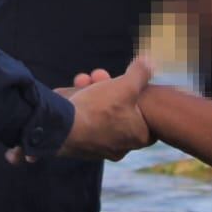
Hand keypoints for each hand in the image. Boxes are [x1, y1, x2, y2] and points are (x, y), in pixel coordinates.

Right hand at [9, 57, 155, 163]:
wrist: (62, 128)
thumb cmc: (99, 109)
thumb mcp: (126, 85)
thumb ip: (140, 74)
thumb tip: (148, 62)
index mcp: (138, 137)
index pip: (149, 118)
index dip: (140, 97)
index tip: (130, 84)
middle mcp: (121, 147)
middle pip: (121, 111)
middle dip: (110, 88)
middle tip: (99, 77)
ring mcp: (100, 148)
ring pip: (101, 114)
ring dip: (93, 93)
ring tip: (82, 80)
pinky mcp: (80, 146)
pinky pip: (85, 121)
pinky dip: (80, 106)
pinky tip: (73, 92)